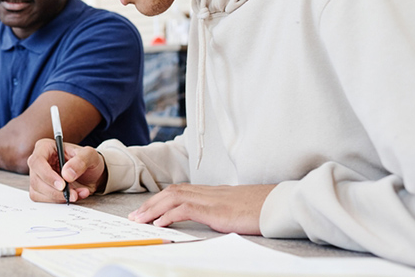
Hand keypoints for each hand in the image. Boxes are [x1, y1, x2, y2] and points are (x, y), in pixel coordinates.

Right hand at [27, 139, 106, 202]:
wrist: (92, 175)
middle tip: (73, 194)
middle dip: (55, 191)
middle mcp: (38, 162)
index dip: (47, 174)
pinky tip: (74, 196)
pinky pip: (43, 200)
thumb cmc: (88, 161)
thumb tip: (67, 174)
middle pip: (36, 180)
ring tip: (77, 193)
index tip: (62, 185)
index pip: (37, 161)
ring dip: (59, 198)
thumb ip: (81, 161)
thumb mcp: (90, 155)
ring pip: (38, 192)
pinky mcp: (41, 190)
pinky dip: (59, 202)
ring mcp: (38, 177)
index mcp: (45, 147)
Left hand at [128, 184, 276, 234]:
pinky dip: (169, 215)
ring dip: (153, 209)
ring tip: (140, 220)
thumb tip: (214, 216)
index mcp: (212, 192)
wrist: (280, 204)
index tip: (146, 209)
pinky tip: (160, 223)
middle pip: (172, 192)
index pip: (179, 190)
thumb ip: (222, 210)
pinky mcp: (216, 210)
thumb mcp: (237, 208)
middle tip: (134, 216)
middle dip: (150, 204)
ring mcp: (212, 199)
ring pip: (174, 198)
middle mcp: (209, 192)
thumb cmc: (263, 208)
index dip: (160, 199)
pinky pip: (186, 209)